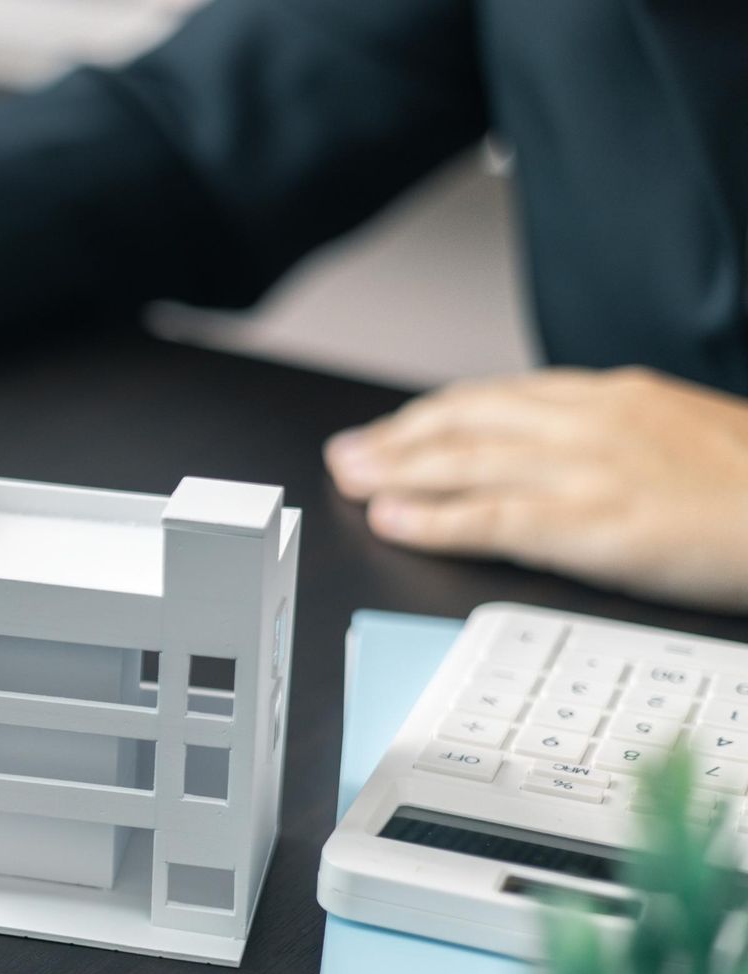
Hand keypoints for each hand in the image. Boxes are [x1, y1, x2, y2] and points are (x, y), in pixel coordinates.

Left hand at [326, 367, 747, 611]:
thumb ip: (618, 432)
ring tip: (349, 481)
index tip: (393, 430)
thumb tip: (568, 447)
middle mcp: (589, 421)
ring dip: (394, 473)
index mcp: (613, 396)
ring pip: (463, 464)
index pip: (499, 399)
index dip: (434, 416)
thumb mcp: (681, 431)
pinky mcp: (590, 523)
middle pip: (466, 424)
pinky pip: (490, 519)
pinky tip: (391, 522)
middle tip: (345, 455)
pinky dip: (432, 520)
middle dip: (396, 439)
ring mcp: (585, 471)